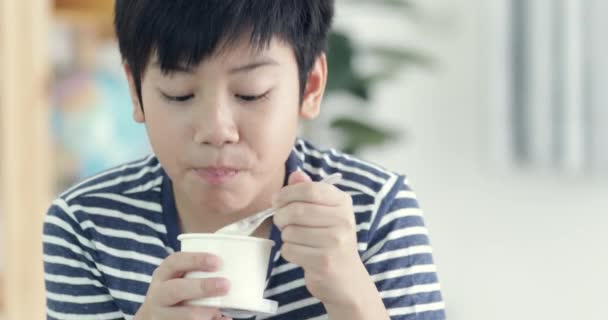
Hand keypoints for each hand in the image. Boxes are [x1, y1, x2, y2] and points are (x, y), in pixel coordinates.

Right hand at [134, 252, 231, 319]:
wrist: (155, 318)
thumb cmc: (177, 290)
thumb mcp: (179, 277)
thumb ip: (199, 269)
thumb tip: (235, 255)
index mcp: (162, 275)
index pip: (174, 262)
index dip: (195, 260)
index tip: (218, 261)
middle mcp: (157, 295)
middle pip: (175, 290)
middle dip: (201, 287)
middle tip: (226, 285)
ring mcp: (160, 315)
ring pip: (182, 315)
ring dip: (205, 312)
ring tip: (221, 310)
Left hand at [273, 171, 372, 306]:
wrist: (347, 279)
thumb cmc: (331, 241)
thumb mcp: (326, 212)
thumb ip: (310, 192)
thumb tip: (295, 174)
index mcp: (343, 203)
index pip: (309, 189)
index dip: (287, 193)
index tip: (277, 200)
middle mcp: (343, 220)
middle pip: (296, 210)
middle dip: (281, 215)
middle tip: (281, 221)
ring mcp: (335, 242)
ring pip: (290, 231)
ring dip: (286, 237)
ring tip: (297, 240)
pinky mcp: (324, 262)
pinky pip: (290, 250)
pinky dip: (289, 252)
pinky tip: (301, 254)